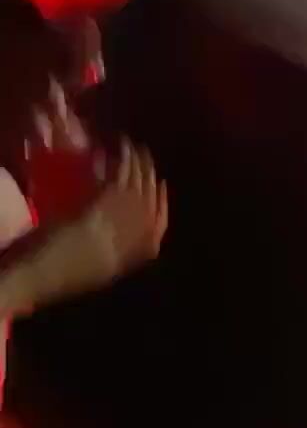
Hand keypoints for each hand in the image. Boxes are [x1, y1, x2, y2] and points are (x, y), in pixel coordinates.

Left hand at [7, 140, 167, 313]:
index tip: (161, 187)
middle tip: (148, 159)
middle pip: (148, 209)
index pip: (154, 237)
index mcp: (118, 264)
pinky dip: (124, 162)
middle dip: (151, 181)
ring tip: (134, 148)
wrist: (25, 279)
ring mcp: (108, 231)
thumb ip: (101, 247)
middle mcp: (120, 247)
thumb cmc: (44, 271)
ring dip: (139, 165)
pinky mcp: (93, 215)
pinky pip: (118, 182)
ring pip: (136, 191)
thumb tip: (111, 217)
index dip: (162, 209)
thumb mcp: (80, 266)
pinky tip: (121, 148)